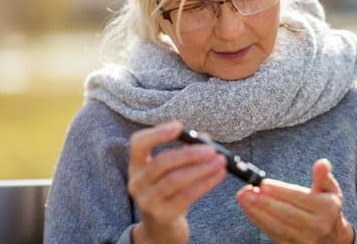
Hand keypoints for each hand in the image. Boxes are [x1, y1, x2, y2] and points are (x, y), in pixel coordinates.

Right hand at [128, 121, 226, 243]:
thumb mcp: (171, 171)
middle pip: (161, 162)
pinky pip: (186, 196)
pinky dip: (205, 183)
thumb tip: (205, 137)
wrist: (161, 229)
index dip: (157, 133)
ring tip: (220, 161)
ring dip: (201, 169)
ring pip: (175, 180)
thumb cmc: (168, 193)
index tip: (179, 126)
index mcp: (136, 165)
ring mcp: (147, 201)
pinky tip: (218, 175)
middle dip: (189, 154)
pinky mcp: (162, 216)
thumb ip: (185, 152)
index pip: (138, 143)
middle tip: (212, 149)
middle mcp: (137, 183)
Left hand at [236, 158, 353, 243]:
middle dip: (264, 202)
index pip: (300, 199)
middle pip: (286, 214)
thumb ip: (323, 176)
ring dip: (257, 212)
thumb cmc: (326, 207)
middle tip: (247, 191)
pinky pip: (272, 233)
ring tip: (243, 198)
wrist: (332, 237)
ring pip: (277, 226)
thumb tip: (322, 163)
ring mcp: (303, 239)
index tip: (263, 184)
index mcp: (326, 209)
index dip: (280, 191)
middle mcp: (316, 226)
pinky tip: (248, 209)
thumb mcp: (330, 190)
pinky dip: (258, 221)